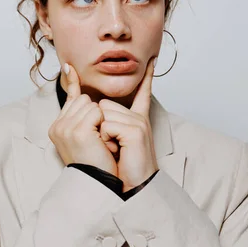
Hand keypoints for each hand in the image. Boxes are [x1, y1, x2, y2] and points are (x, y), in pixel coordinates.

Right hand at [48, 63, 118, 175]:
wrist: (101, 182)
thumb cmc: (98, 160)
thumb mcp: (88, 134)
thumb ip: (84, 112)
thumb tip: (83, 92)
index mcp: (58, 127)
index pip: (70, 99)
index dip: (73, 82)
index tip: (69, 66)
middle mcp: (57, 126)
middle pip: (84, 99)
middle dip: (98, 113)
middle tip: (99, 137)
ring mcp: (65, 128)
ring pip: (91, 104)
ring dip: (102, 120)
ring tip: (100, 141)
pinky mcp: (77, 131)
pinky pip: (97, 112)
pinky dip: (104, 124)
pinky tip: (101, 140)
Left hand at [98, 57, 157, 191]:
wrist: (131, 185)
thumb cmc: (119, 166)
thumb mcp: (111, 140)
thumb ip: (106, 122)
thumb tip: (96, 108)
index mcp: (136, 119)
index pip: (142, 93)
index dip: (147, 77)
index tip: (152, 61)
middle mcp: (139, 118)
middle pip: (104, 104)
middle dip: (99, 125)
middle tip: (110, 145)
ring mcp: (138, 122)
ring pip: (103, 113)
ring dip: (101, 133)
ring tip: (113, 148)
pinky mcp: (136, 130)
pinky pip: (107, 125)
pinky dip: (106, 139)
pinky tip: (117, 149)